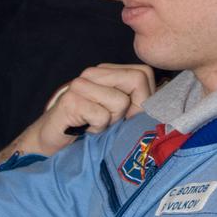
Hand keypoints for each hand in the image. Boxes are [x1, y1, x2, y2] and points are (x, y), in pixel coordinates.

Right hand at [21, 62, 155, 155]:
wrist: (52, 143)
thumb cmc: (89, 129)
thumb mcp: (118, 115)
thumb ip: (138, 104)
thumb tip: (164, 102)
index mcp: (108, 72)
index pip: (143, 73)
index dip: (143, 98)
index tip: (127, 116)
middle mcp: (94, 72)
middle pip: (137, 81)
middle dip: (129, 110)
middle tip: (110, 121)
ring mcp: (81, 84)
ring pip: (120, 102)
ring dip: (110, 123)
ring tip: (94, 125)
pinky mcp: (71, 100)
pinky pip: (101, 116)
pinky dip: (96, 129)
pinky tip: (84, 129)